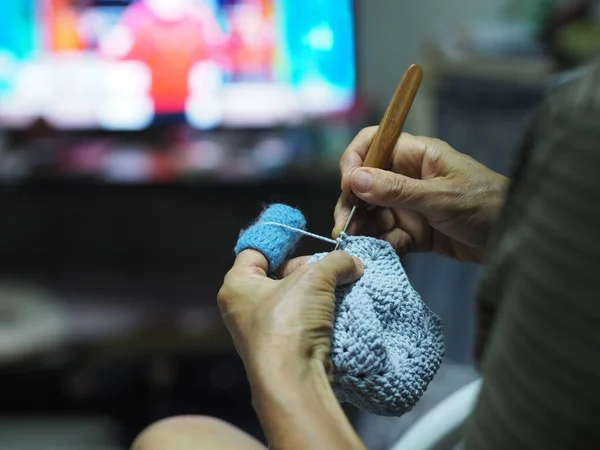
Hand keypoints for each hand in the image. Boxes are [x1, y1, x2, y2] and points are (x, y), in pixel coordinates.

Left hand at [217, 250, 362, 380]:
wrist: (293, 379)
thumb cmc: (289, 323)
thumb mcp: (314, 279)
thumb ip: (335, 262)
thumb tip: (353, 262)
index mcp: (237, 285)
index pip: (255, 250)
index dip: (279, 239)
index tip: (302, 232)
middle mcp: (244, 307)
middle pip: (278, 273)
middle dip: (309, 268)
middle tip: (332, 267)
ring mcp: (261, 329)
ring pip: (292, 297)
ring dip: (318, 291)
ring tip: (341, 285)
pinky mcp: (280, 346)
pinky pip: (300, 319)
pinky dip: (319, 312)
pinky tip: (338, 308)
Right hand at [333, 127, 508, 262]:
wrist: (515, 240)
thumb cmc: (486, 205)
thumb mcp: (440, 197)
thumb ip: (396, 190)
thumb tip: (355, 180)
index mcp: (416, 155)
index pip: (374, 143)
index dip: (355, 160)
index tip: (347, 186)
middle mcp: (408, 177)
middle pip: (366, 184)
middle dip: (353, 204)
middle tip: (344, 227)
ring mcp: (411, 205)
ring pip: (374, 213)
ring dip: (363, 227)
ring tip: (356, 243)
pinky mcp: (416, 232)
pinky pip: (389, 236)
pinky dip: (380, 244)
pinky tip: (375, 254)